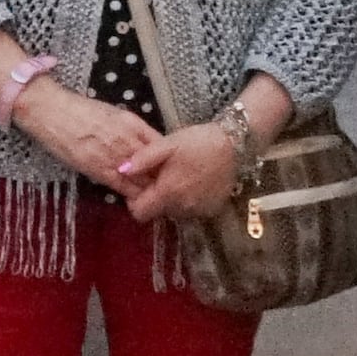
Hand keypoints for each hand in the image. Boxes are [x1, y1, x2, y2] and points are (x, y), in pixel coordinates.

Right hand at [17, 79, 164, 191]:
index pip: (161, 147)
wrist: (51, 111)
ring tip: (154, 199)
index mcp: (133, 124)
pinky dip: (131, 194)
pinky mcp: (99, 168)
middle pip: (156, 165)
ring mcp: (114, 155)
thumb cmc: (78, 109)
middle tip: (166, 189)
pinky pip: (123, 186)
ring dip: (149, 189)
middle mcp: (128, 139)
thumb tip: (144, 146)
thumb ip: (131, 129)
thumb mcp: (112, 113)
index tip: (167, 170)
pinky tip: (136, 201)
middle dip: (161, 178)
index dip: (167, 161)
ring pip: (142, 178)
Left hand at [115, 119, 243, 226]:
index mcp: (168, 193)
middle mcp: (183, 208)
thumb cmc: (198, 142)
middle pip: (157, 212)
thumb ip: (143, 159)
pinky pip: (191, 210)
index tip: (141, 185)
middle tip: (161, 176)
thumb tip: (121, 170)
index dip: (134, 200)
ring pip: (174, 212)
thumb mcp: (167, 144)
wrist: (235, 144)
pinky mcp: (212, 209)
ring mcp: (199, 210)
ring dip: (172, 199)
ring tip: (179, 176)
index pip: (140, 213)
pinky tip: (194, 182)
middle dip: (154, 197)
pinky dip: (188, 200)